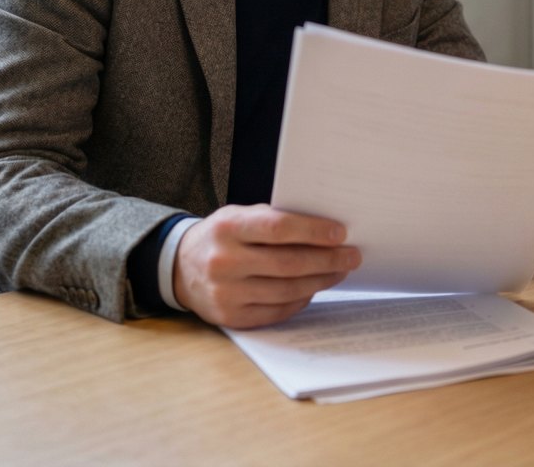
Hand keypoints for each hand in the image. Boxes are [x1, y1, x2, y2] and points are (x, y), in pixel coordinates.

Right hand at [172, 204, 360, 328]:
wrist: (181, 268)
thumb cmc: (222, 236)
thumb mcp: (238, 216)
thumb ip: (273, 220)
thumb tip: (324, 229)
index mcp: (228, 228)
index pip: (278, 228)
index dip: (313, 231)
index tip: (340, 232)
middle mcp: (225, 262)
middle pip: (288, 263)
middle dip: (326, 259)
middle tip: (351, 255)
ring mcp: (226, 293)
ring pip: (287, 290)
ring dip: (320, 281)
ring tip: (339, 271)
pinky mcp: (231, 318)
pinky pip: (277, 311)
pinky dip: (301, 300)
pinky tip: (315, 289)